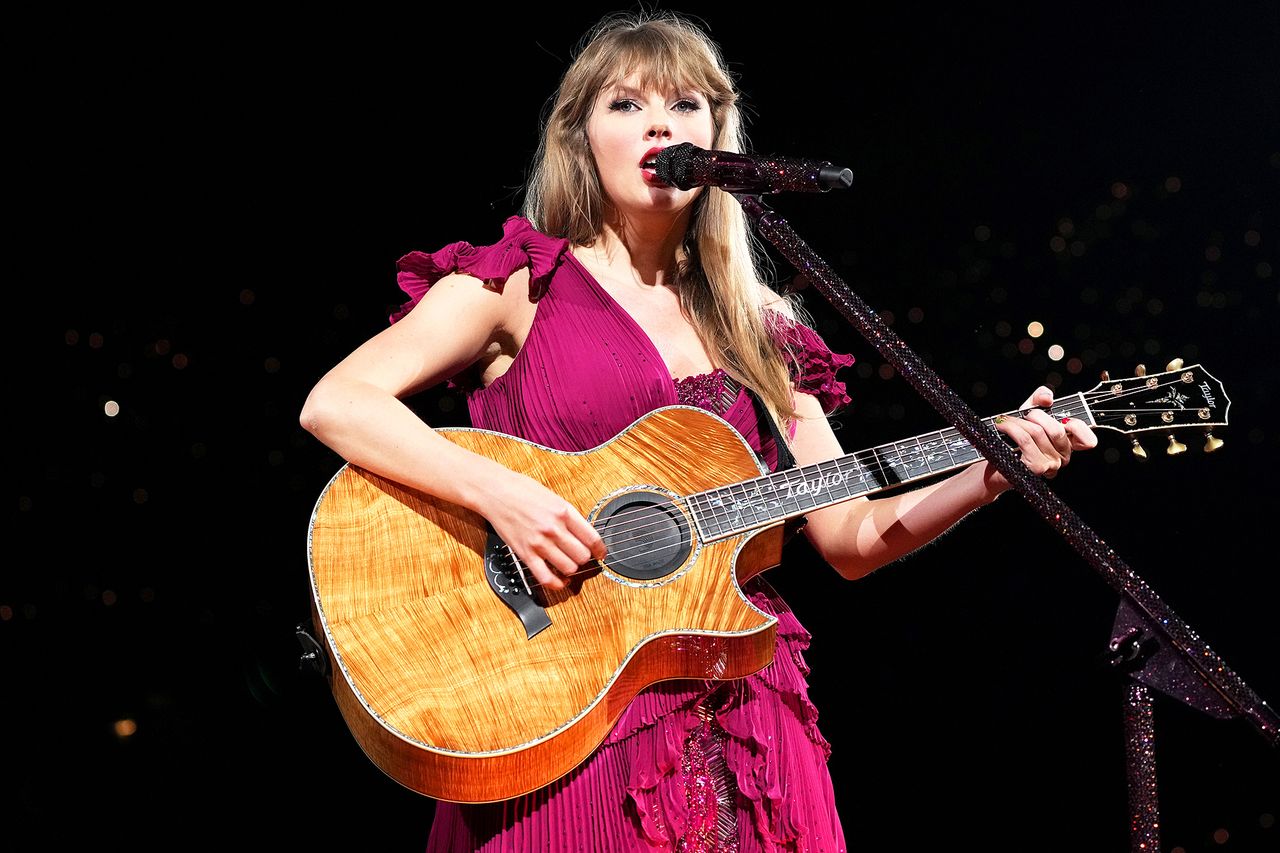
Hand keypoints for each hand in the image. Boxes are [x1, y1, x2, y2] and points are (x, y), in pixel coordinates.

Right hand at [481, 471, 606, 592]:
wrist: (495, 492)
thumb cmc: (521, 490)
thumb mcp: (553, 496)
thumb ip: (568, 515)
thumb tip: (581, 532)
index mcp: (564, 511)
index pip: (592, 538)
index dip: (600, 549)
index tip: (601, 553)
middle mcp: (554, 528)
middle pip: (582, 556)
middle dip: (584, 558)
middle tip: (581, 557)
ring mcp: (540, 543)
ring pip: (568, 568)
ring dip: (571, 569)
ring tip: (568, 565)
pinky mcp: (526, 554)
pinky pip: (546, 577)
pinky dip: (556, 583)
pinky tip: (560, 581)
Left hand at [983, 385, 1098, 495]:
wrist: (995, 457)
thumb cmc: (1014, 437)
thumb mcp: (1029, 413)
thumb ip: (1040, 399)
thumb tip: (1047, 397)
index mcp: (1067, 444)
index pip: (1088, 441)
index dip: (1078, 427)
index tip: (1063, 420)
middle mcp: (1062, 457)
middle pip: (1057, 430)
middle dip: (1036, 415)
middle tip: (1025, 415)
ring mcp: (1050, 465)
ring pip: (1037, 433)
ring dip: (1017, 422)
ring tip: (1006, 421)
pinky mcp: (1035, 468)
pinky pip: (1024, 439)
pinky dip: (1010, 428)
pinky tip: (1002, 426)